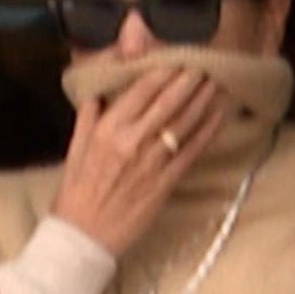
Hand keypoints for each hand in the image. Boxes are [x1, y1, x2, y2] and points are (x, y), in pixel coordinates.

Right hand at [52, 66, 227, 256]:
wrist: (83, 236)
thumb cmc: (76, 193)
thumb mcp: (75, 149)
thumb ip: (88, 118)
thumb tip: (96, 92)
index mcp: (107, 129)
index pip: (142, 90)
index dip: (163, 71)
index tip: (178, 57)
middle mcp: (132, 140)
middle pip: (168, 102)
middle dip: (189, 80)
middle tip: (206, 62)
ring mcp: (152, 162)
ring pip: (183, 123)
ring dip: (203, 100)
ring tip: (216, 81)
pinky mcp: (166, 182)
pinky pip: (192, 151)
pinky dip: (208, 131)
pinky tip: (220, 115)